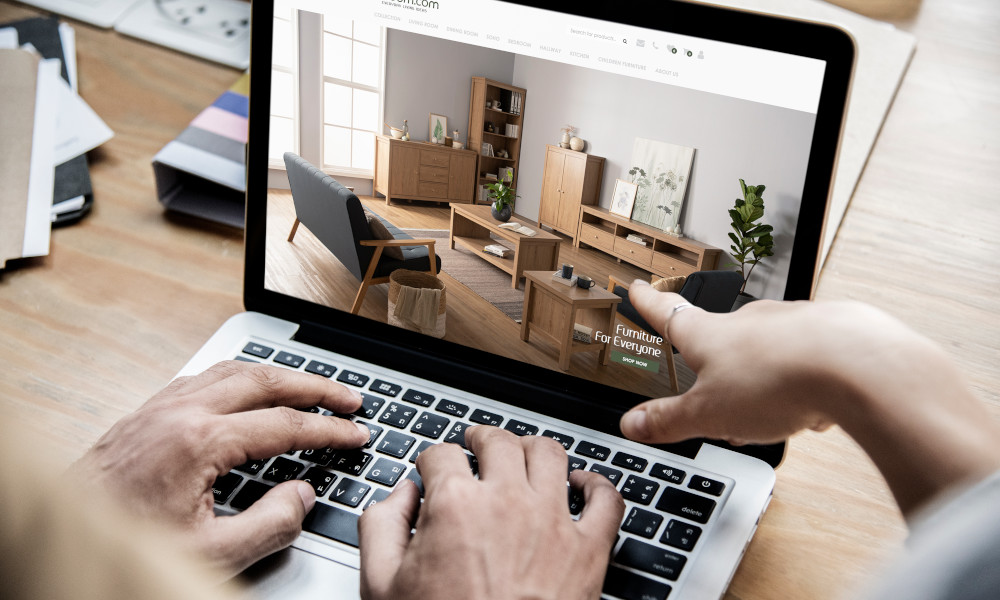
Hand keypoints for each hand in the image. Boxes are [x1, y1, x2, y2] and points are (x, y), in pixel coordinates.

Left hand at [72, 360, 370, 575]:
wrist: (63, 537)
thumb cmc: (125, 545)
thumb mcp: (209, 554)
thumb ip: (268, 525)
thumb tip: (301, 496)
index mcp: (198, 442)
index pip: (284, 425)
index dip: (329, 430)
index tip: (357, 434)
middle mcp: (180, 412)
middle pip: (266, 380)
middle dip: (316, 387)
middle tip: (350, 398)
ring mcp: (161, 406)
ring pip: (235, 370)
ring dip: (280, 375)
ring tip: (312, 387)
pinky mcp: (147, 411)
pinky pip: (206, 377)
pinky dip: (243, 376)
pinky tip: (252, 388)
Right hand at [358, 426, 624, 599]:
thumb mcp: (382, 585)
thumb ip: (381, 528)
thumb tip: (399, 496)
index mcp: (455, 506)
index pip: (441, 454)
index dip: (432, 460)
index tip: (433, 468)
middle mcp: (507, 502)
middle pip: (498, 441)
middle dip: (482, 438)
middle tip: (477, 444)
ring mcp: (552, 522)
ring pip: (550, 454)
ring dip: (533, 448)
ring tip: (524, 452)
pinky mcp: (589, 549)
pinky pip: (606, 499)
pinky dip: (597, 484)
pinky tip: (583, 484)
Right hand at [618, 284, 856, 444]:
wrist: (855, 364)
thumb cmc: (776, 380)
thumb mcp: (708, 414)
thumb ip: (669, 420)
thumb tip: (632, 424)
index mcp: (708, 335)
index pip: (668, 314)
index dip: (649, 304)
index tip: (639, 289)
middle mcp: (747, 321)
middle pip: (720, 338)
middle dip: (715, 364)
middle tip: (712, 391)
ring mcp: (789, 324)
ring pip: (765, 351)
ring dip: (761, 377)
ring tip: (768, 411)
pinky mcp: (829, 335)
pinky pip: (807, 360)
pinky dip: (803, 383)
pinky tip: (812, 408)